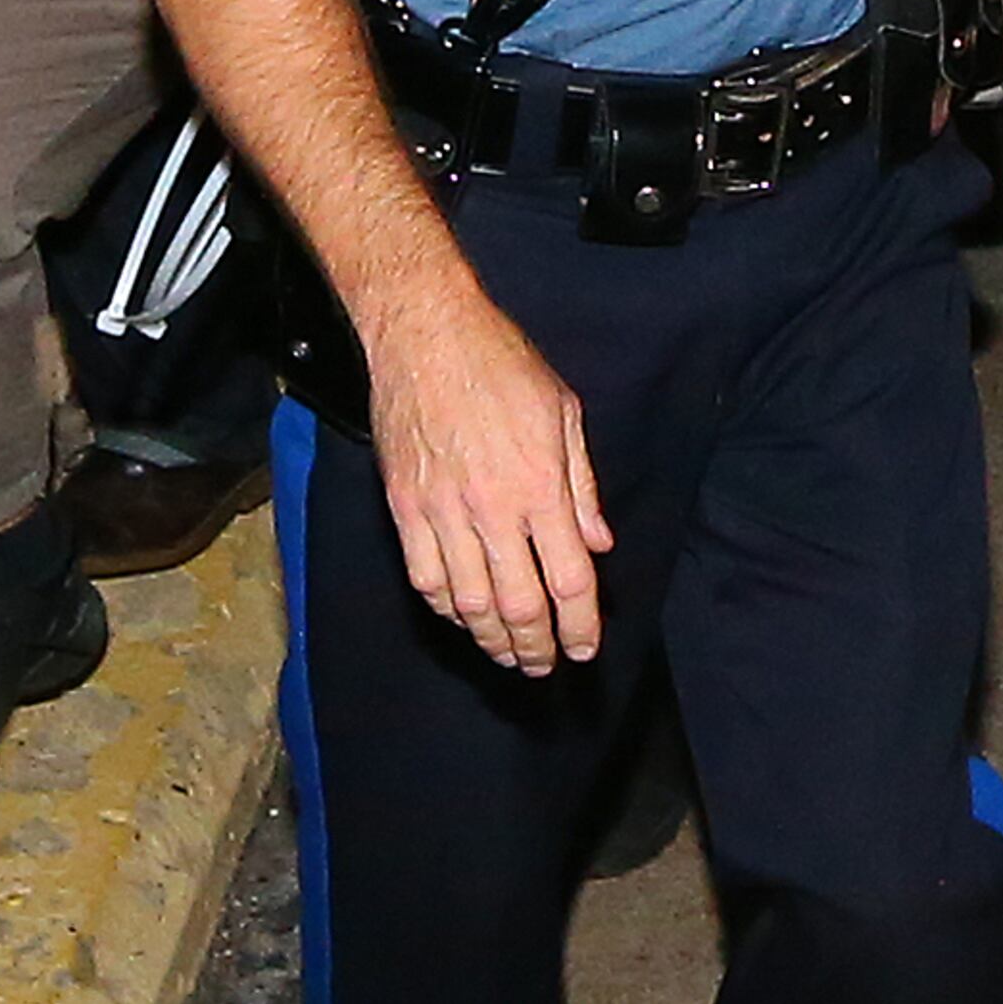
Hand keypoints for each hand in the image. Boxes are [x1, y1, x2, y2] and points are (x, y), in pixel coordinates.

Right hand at [359, 286, 613, 675]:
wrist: (427, 337)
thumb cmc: (504, 366)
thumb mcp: (565, 414)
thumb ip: (582, 487)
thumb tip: (598, 544)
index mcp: (540, 485)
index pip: (569, 579)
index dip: (581, 624)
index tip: (586, 650)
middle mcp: (492, 509)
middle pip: (519, 605)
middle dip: (537, 647)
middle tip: (547, 666)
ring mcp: (441, 512)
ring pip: (468, 603)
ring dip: (492, 639)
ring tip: (510, 655)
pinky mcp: (403, 507)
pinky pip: (425, 578)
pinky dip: (447, 609)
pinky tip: (464, 618)